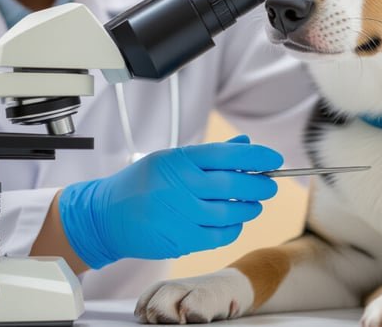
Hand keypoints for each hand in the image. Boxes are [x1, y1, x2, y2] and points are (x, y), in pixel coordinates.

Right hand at [58, 134, 281, 268]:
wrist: (106, 217)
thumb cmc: (142, 184)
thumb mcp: (170, 159)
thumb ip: (210, 154)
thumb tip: (246, 143)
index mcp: (179, 160)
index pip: (227, 154)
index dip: (256, 155)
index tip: (274, 158)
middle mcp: (181, 186)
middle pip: (234, 184)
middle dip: (260, 184)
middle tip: (270, 184)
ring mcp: (181, 214)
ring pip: (231, 212)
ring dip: (250, 208)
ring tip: (254, 203)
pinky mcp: (181, 239)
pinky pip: (220, 235)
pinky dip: (234, 228)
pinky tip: (236, 221)